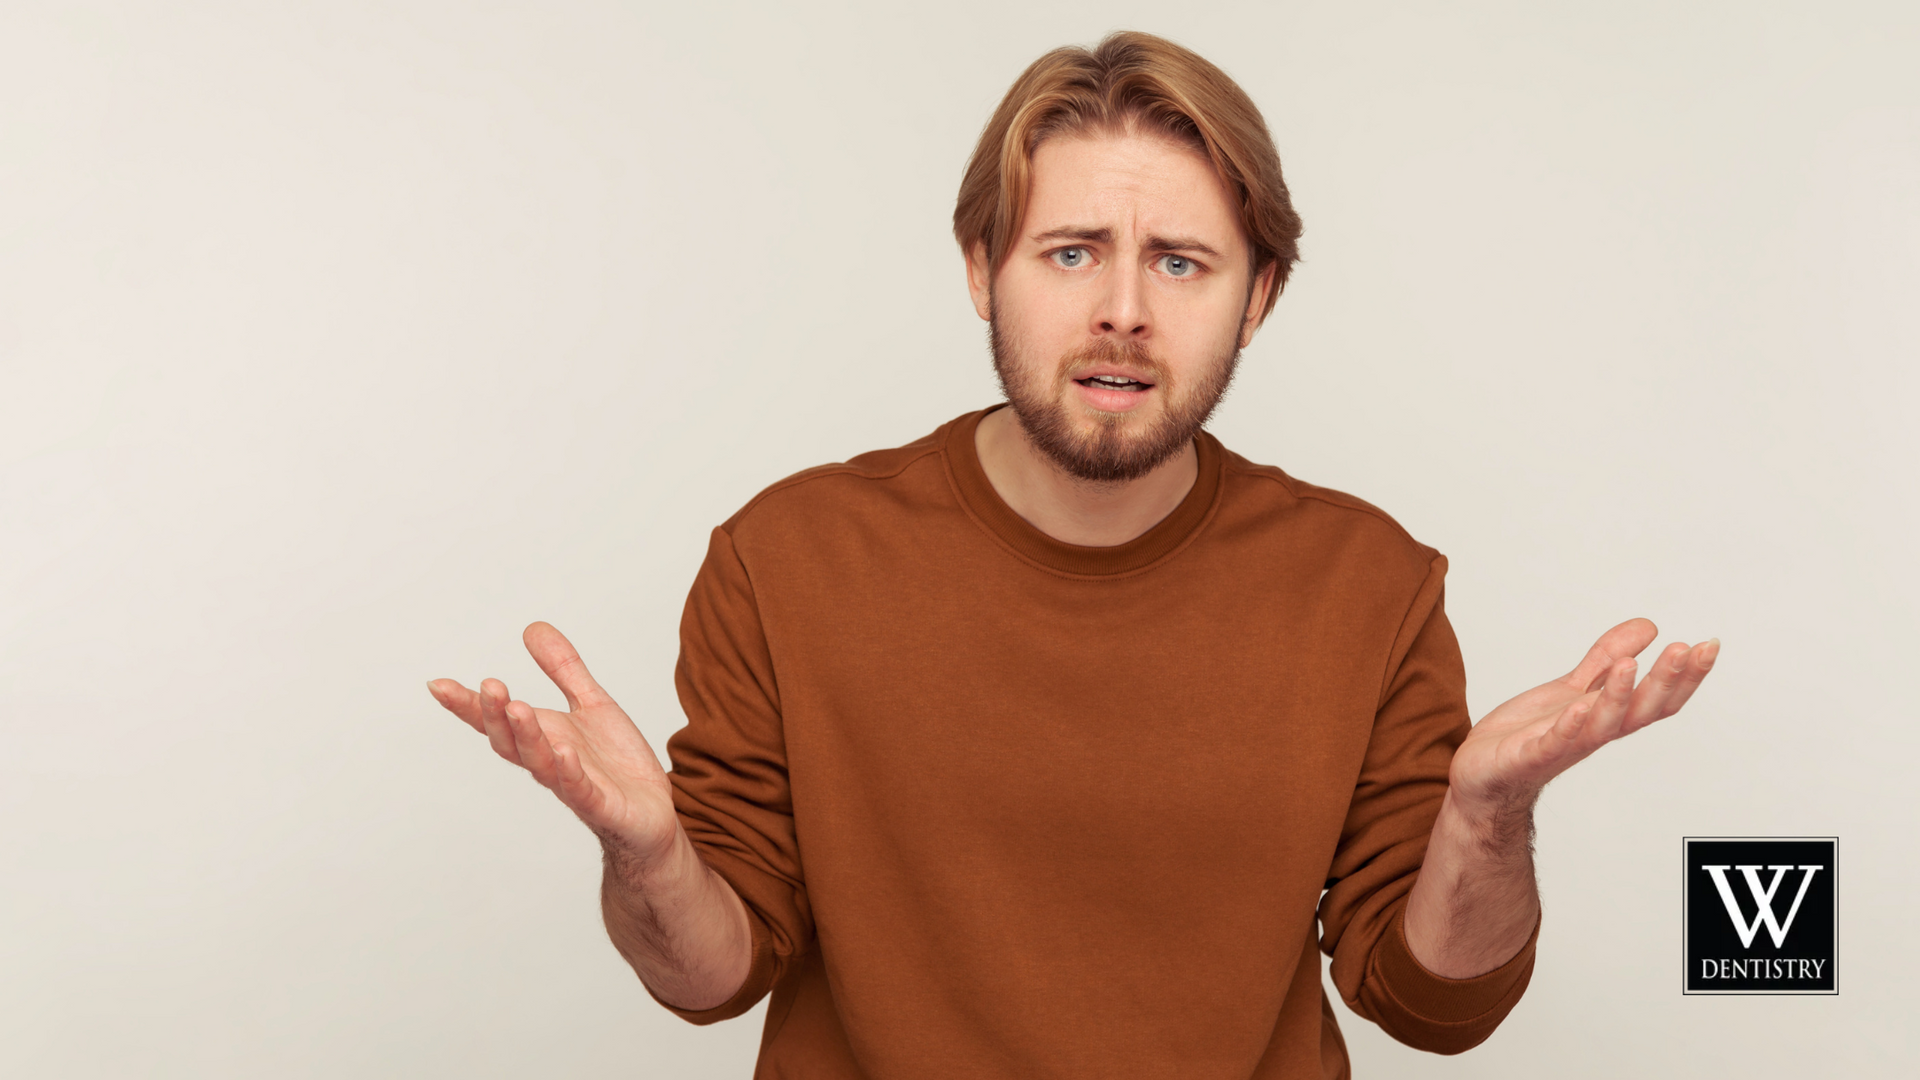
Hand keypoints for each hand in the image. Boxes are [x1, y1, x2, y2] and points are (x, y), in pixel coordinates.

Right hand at [428, 622, 679, 868]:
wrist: (652, 814)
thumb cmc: (617, 763)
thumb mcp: (592, 703)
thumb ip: (563, 669)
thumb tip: (532, 627)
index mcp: (544, 737)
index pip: (497, 720)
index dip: (467, 705)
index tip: (437, 684)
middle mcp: (549, 762)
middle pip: (510, 742)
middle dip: (496, 715)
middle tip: (490, 686)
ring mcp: (572, 786)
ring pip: (540, 763)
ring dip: (527, 736)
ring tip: (518, 707)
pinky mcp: (600, 805)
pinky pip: (580, 789)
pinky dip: (569, 772)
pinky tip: (564, 752)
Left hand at [1447, 618, 1718, 819]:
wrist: (1483, 775)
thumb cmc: (1529, 733)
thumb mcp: (1572, 687)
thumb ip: (1606, 658)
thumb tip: (1649, 626)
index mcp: (1607, 716)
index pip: (1657, 698)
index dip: (1685, 676)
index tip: (1709, 645)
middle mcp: (1594, 733)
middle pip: (1640, 710)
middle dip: (1665, 681)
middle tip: (1684, 649)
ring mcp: (1564, 745)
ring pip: (1601, 725)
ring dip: (1617, 697)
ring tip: (1630, 665)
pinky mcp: (1530, 756)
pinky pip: (1553, 743)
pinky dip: (1568, 727)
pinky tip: (1578, 708)